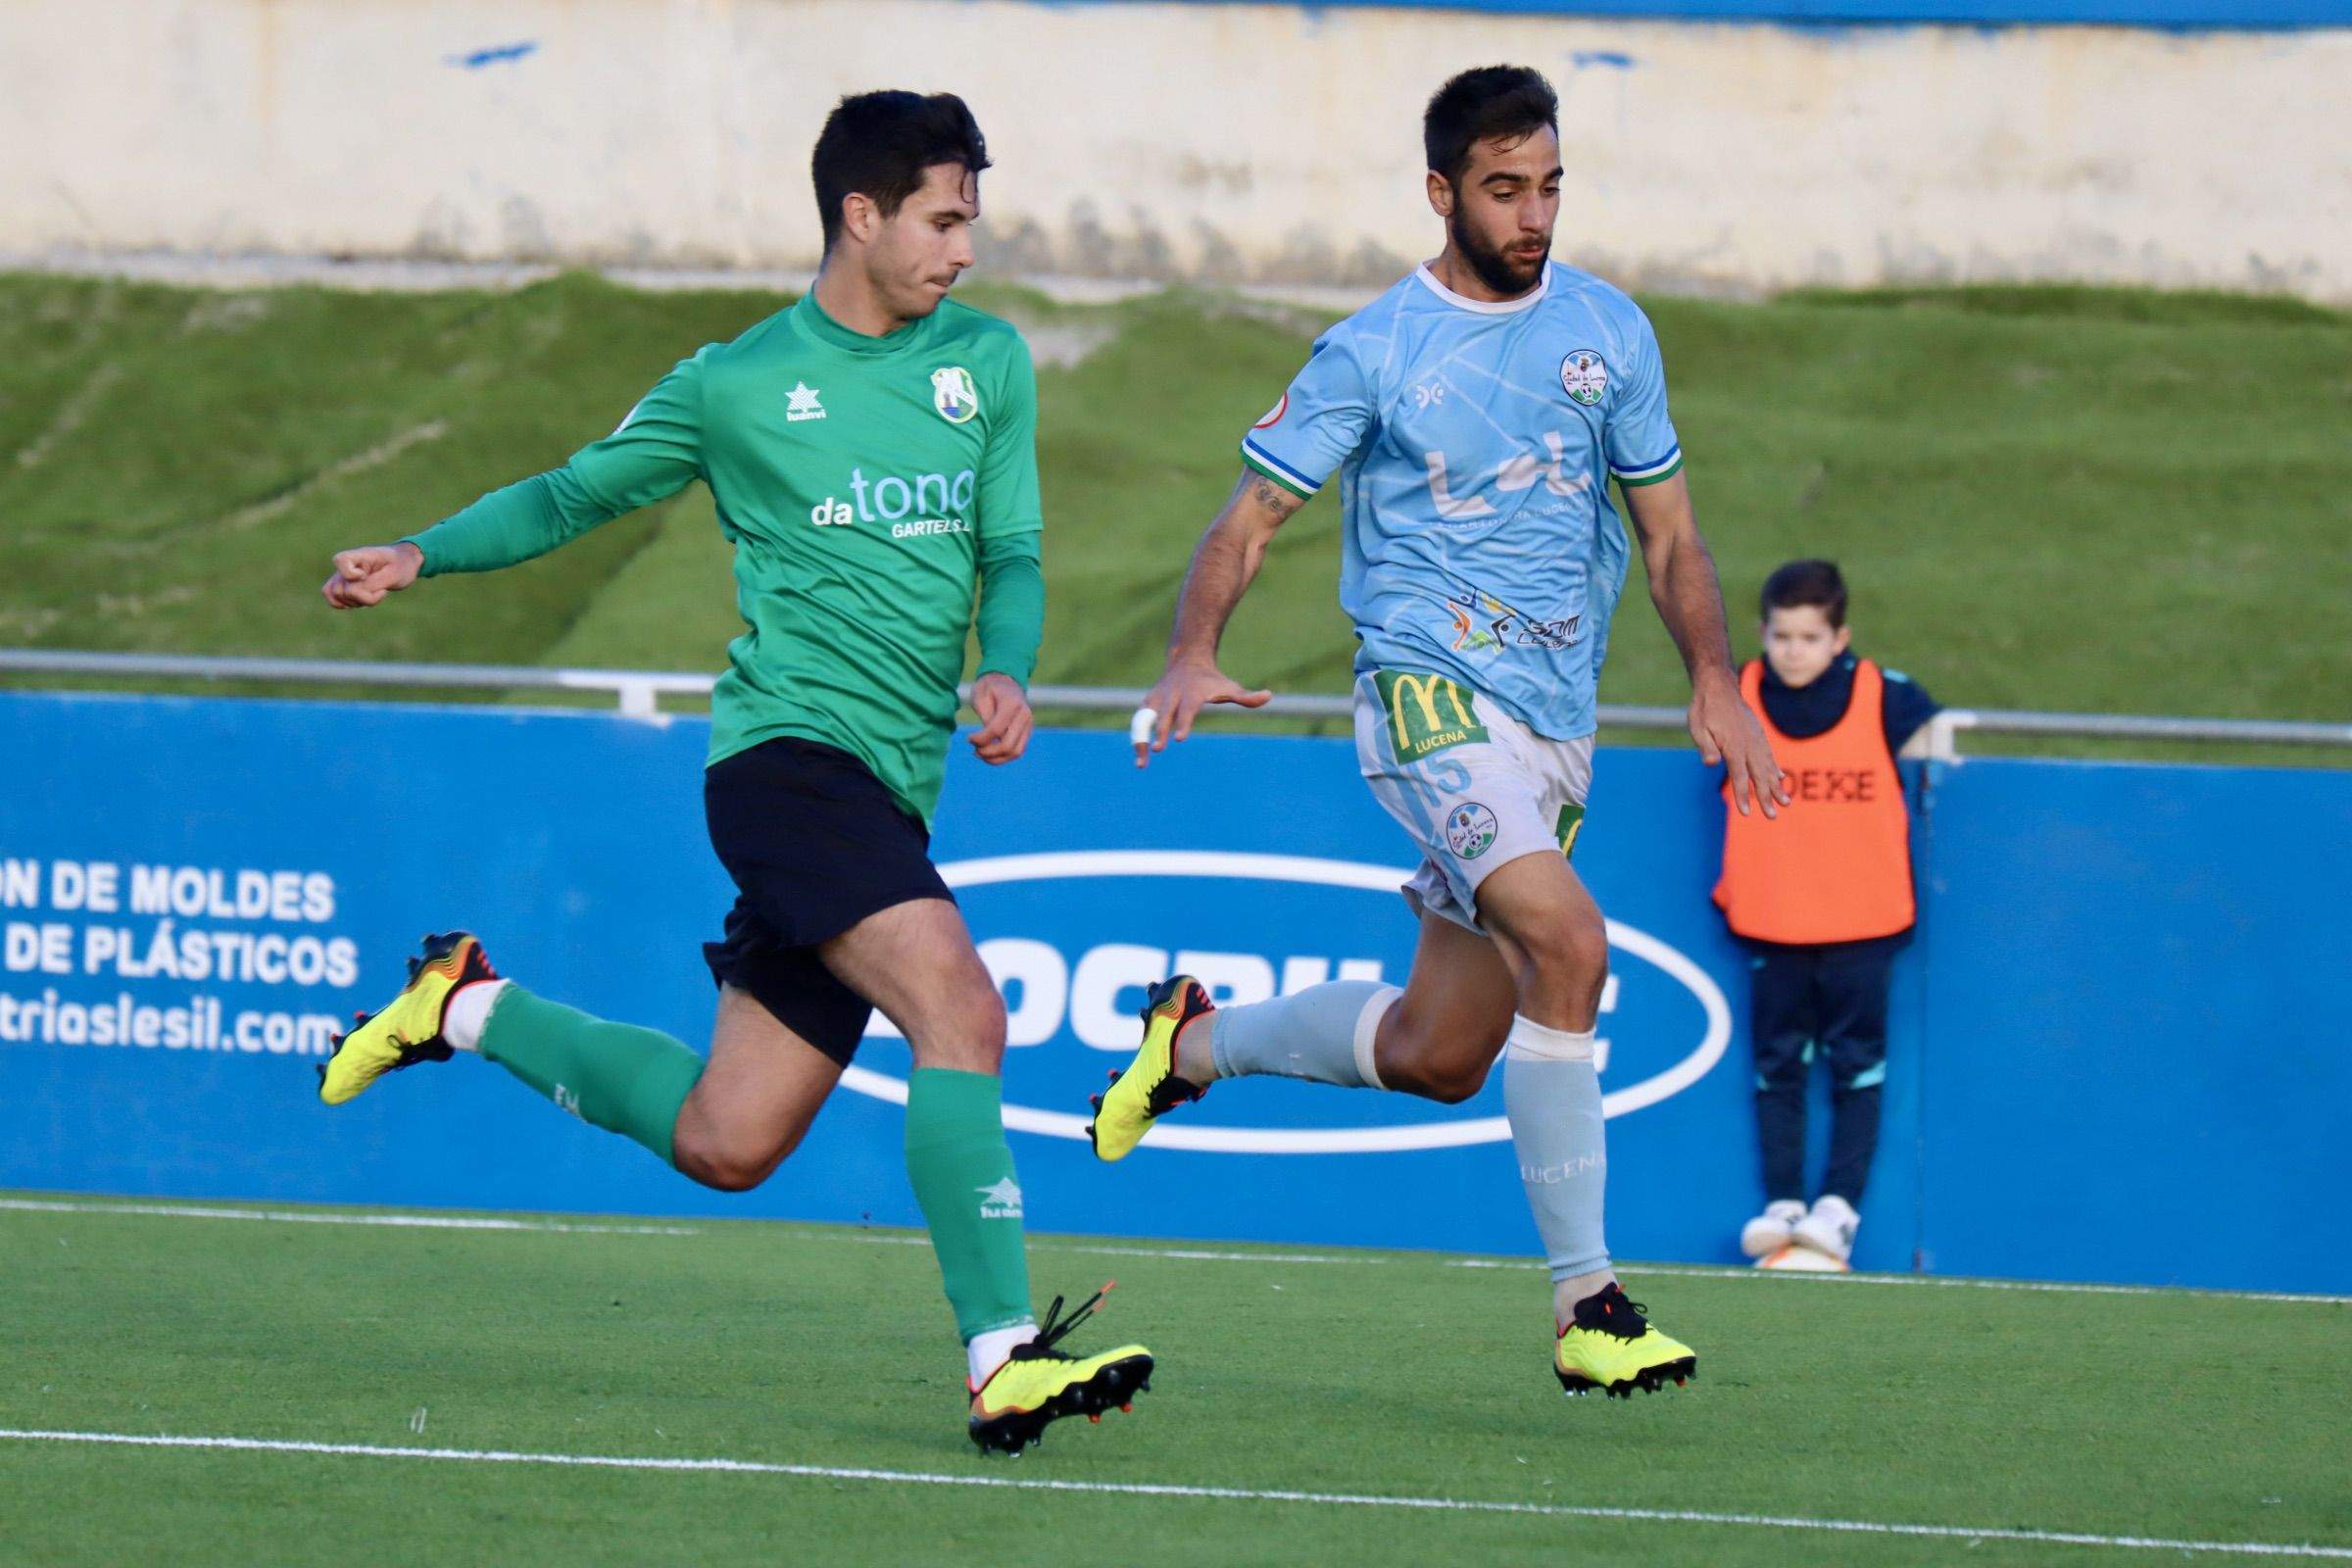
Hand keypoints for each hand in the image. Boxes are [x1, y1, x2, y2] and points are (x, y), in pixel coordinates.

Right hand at [322, 542, 422, 608]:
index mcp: (360, 555)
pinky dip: (347, 605)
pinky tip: (363, 601)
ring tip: (374, 594)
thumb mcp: (394, 575)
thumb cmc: (401, 565)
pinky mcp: (344, 585)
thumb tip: (354, 592)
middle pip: (339, 588)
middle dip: (362, 597)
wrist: (404, 564)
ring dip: (357, 602)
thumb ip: (373, 583)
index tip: (366, 576)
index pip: (340, 560)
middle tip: (381, 590)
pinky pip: (333, 599)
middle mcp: (347, 565)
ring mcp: (343, 575)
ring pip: (336, 596)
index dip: (351, 575)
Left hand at [967, 672, 1032, 765]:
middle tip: (974, 750)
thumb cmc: (989, 687)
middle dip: (988, 753)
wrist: (1006, 680)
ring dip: (997, 759)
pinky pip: (1018, 751)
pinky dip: (1003, 757)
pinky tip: (990, 754)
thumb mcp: (981, 696)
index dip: (980, 739)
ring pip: (1016, 752)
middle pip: (1008, 745)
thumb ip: (986, 717)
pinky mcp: (1027, 732)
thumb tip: (987, 740)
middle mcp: (1024, 715)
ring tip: (980, 754)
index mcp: (1012, 704)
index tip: (968, 738)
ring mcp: (1028, 725)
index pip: (996, 730)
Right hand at [1131, 659, 1270, 766]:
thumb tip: (1268, 696)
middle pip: (1163, 716)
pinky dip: (1137, 740)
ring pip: (1145, 721)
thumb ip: (1246, 696)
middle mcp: (1171, 697)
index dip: (1183, 724)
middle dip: (1159, 732)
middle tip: (1157, 750)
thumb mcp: (1229, 686)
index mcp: (1191, 694)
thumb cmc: (1211, 680)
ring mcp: (1157, 700)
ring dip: (1141, 741)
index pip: (1187, 710)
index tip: (1180, 739)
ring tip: (1141, 765)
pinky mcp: (1147, 705)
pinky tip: (1139, 760)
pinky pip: (1139, 724)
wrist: (1187, 661)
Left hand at [1691, 667, 1788, 817]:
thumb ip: (1706, 746)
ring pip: (1768, 766)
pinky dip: (1775, 768)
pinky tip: (1780, 779)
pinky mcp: (1758, 735)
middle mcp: (1748, 744)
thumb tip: (1712, 763)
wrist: (1718, 687)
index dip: (1742, 795)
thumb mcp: (1697, 727)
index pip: (1739, 776)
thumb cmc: (1704, 710)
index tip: (1747, 813)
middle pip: (1759, 775)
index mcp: (1732, 745)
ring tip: (1786, 802)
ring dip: (1777, 786)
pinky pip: (1769, 755)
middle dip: (1766, 797)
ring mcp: (1756, 739)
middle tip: (1773, 816)